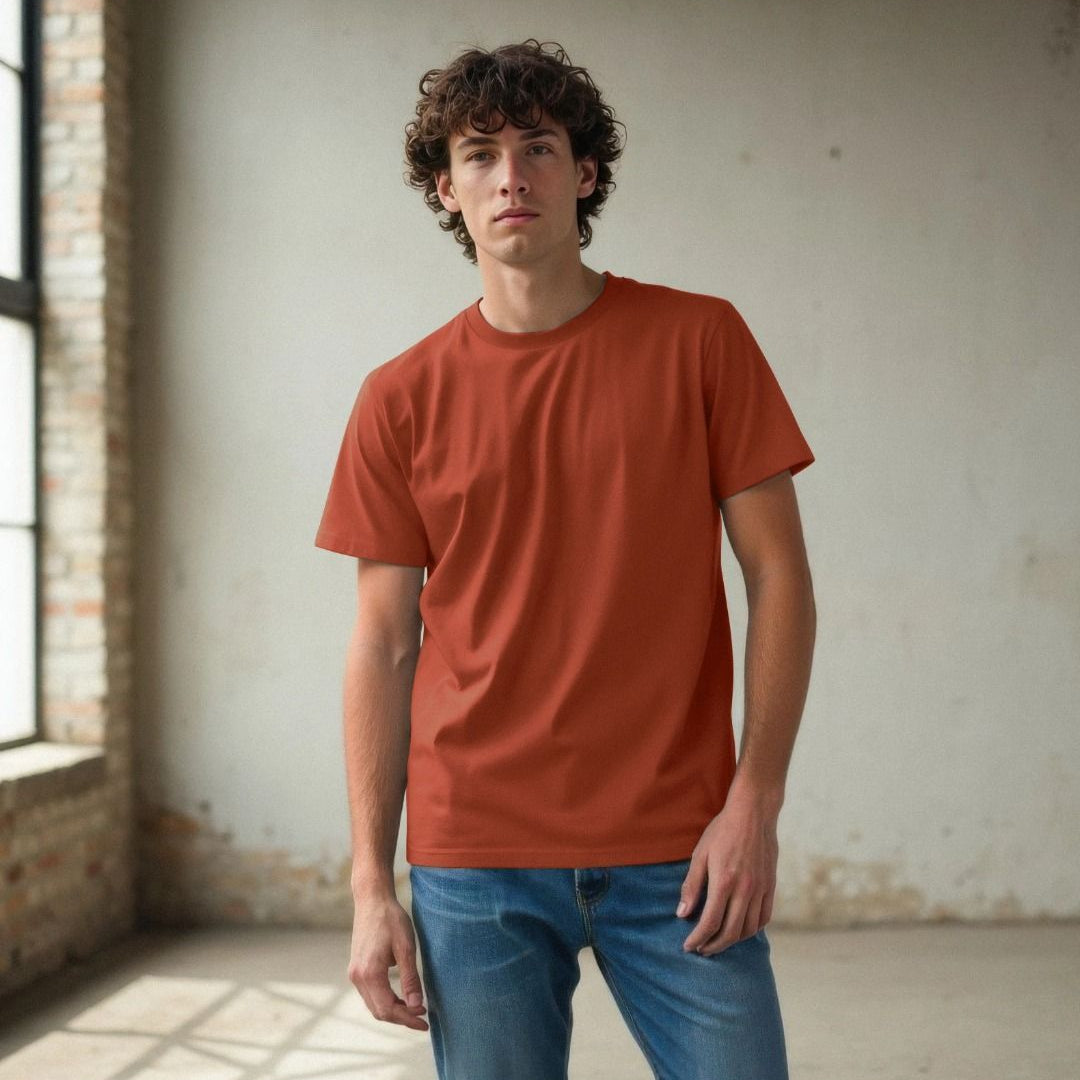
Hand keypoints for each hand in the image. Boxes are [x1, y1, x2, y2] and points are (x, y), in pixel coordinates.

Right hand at [347, 889, 428, 1030]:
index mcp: (369, 973)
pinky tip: (401, 997)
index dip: (407, 1019)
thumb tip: (416, 1006)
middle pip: (379, 1011)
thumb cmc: (391, 919)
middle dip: (402, 1018)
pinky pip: (371, 994)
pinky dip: (386, 1000)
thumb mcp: (406, 947)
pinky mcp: (356, 969)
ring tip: (415, 1009)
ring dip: (394, 1010)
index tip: (425, 1022)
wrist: (372, 900)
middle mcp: (357, 977)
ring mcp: (354, 973)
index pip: (388, 1009)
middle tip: (423, 1018)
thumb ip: (410, 978)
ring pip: (374, 1004)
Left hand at [676, 786, 779, 955]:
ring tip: (718, 941)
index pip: (710, 923)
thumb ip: (692, 885)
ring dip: (733, 941)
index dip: (698, 939)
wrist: (753, 813)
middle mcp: (745, 890)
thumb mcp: (700, 854)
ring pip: (748, 929)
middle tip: (701, 950)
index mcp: (724, 881)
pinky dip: (752, 930)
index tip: (688, 946)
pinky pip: (764, 918)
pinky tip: (740, 929)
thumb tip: (682, 913)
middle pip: (731, 932)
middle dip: (714, 946)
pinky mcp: (771, 886)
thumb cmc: (722, 831)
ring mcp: (761, 889)